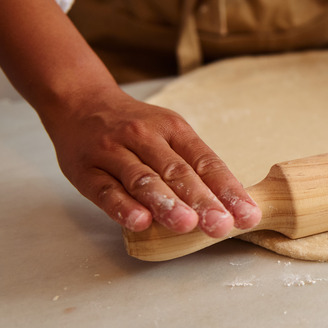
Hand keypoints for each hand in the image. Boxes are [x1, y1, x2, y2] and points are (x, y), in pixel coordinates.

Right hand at [42, 89, 261, 237]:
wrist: (80, 102)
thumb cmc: (136, 128)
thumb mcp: (170, 134)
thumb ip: (193, 165)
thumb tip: (231, 201)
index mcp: (174, 130)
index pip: (207, 162)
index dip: (229, 190)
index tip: (247, 215)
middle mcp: (145, 137)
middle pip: (178, 172)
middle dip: (203, 200)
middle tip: (222, 225)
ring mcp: (114, 152)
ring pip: (144, 180)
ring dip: (167, 204)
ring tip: (187, 224)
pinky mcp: (86, 170)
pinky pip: (106, 191)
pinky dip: (123, 207)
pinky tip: (140, 222)